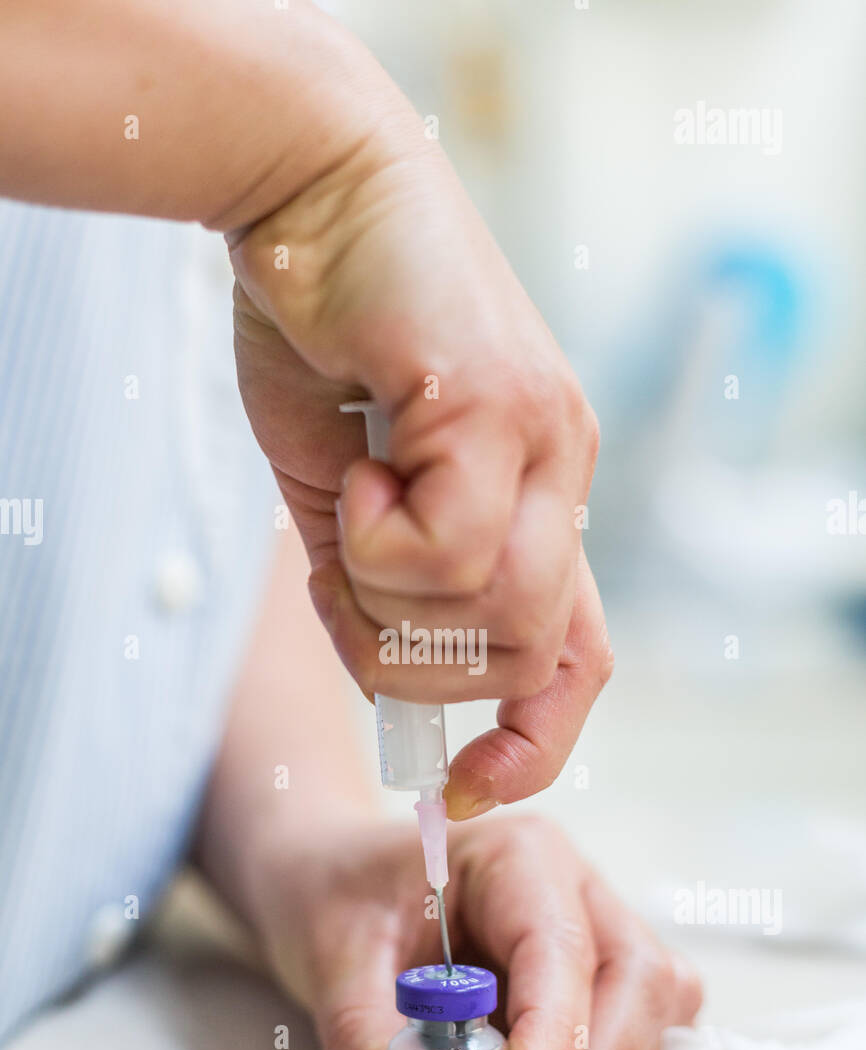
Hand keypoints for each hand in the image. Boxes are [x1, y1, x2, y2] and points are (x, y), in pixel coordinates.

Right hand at [228, 114, 609, 819]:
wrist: (308, 194)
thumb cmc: (327, 343)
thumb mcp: (346, 503)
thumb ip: (379, 594)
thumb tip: (397, 688)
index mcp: (537, 499)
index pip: (580, 656)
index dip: (537, 743)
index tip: (465, 788)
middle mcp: (563, 474)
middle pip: (533, 652)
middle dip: (425, 661)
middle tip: (353, 575)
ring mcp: (547, 438)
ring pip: (501, 609)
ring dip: (395, 596)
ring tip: (354, 500)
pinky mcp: (502, 403)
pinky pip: (455, 546)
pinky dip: (382, 539)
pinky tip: (360, 463)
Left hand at [248, 815, 701, 1049]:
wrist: (340, 877)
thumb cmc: (341, 894)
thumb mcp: (328, 953)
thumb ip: (356, 1030)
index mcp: (514, 856)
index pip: (560, 947)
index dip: (554, 1037)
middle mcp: (573, 883)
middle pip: (639, 975)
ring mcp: (597, 924)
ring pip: (655, 1003)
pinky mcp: (599, 972)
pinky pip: (642, 1024)